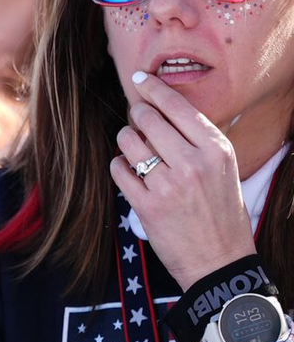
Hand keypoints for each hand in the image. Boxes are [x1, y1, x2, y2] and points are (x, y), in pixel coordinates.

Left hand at [109, 71, 254, 289]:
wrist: (220, 262)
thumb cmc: (221, 212)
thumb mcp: (223, 169)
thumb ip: (196, 140)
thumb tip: (159, 107)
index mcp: (216, 151)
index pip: (177, 106)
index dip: (153, 88)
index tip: (139, 78)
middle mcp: (192, 164)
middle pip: (146, 118)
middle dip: (137, 116)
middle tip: (138, 121)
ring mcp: (168, 185)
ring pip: (127, 141)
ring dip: (126, 141)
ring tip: (135, 150)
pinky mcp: (146, 205)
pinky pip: (118, 169)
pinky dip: (119, 167)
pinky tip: (130, 172)